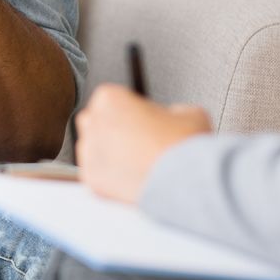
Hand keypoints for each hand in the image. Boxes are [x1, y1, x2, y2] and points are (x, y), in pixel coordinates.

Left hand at [74, 84, 212, 203]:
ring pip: (92, 148)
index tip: (140, 119)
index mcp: (110, 99)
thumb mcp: (189, 112)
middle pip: (94, 121)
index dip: (127, 109)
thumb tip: (172, 117)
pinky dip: (110, 175)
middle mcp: (94, 123)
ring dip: (108, 151)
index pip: (109, 98)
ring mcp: (90, 153)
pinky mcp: (93, 179)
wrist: (184, 180)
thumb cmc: (183, 145)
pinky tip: (131, 176)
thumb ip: (172, 109)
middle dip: (111, 128)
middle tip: (136, 139)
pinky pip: (96, 173)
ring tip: (135, 160)